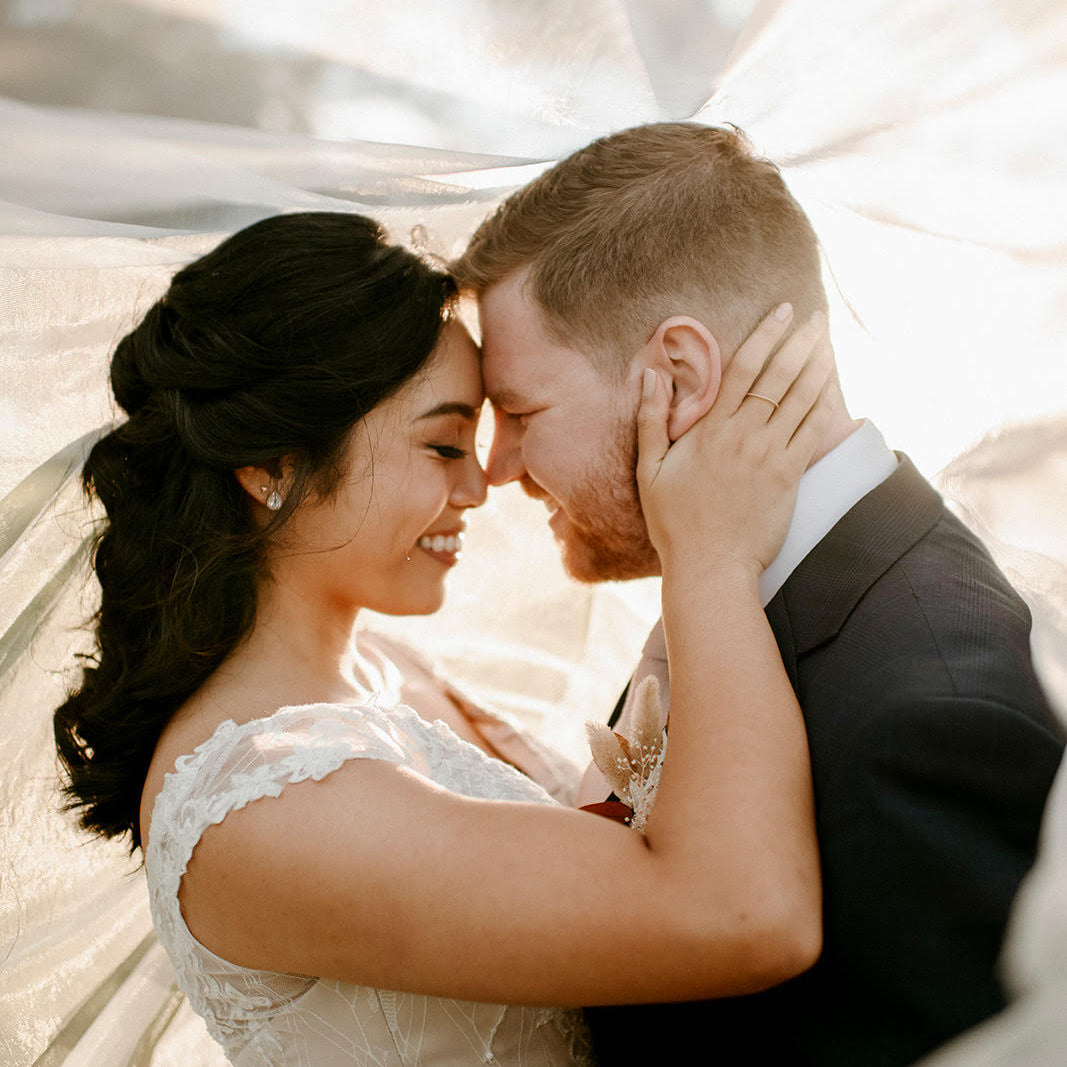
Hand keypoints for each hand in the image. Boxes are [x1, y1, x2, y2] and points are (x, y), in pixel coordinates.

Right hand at [637, 305, 832, 578]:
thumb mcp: (649, 469)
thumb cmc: (674, 521)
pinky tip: (833, 388)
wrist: (710, 566)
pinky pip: (813, 433)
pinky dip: (825, 407)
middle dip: (801, 342)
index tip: (781, 312)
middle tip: (816, 317)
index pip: (743, 368)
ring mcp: (771, 456)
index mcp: (711, 429)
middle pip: (780, 376)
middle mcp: (745, 435)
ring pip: (802, 400)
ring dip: (819, 367)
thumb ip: (650, 418)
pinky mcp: (789, 477)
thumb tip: (651, 374)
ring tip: (829, 342)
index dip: (765, 335)